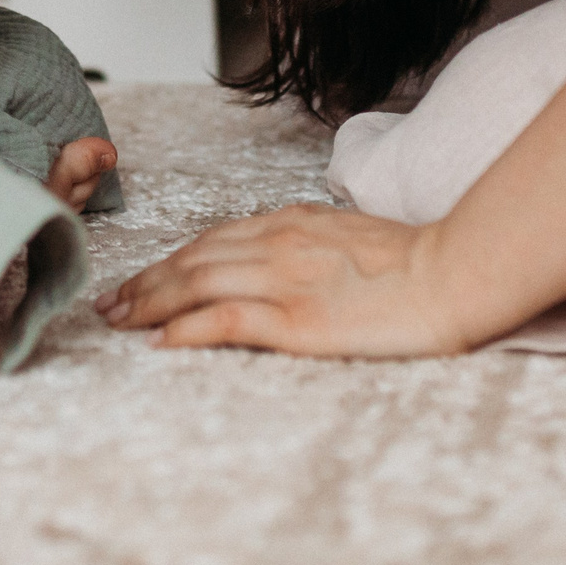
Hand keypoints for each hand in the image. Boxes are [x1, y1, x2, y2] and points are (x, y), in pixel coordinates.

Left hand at [94, 204, 470, 357]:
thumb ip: (309, 238)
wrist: (455, 271)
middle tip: (110, 304)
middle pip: (192, 260)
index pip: (213, 239)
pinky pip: (228, 320)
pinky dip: (189, 330)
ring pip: (197, 284)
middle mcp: (279, 243)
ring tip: (120, 322)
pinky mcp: (298, 320)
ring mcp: (286, 279)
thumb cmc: (414, 260)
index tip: (141, 279)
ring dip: (151, 304)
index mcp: (293, 222)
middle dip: (146, 282)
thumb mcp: (349, 232)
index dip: (170, 260)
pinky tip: (163, 343)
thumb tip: (279, 252)